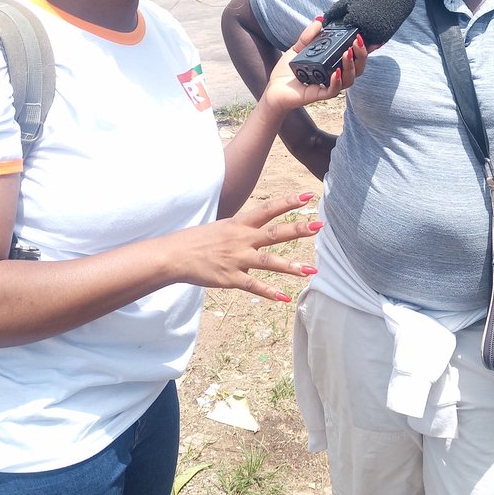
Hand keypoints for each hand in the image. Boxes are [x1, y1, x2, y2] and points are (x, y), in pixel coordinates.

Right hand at [174, 192, 322, 300]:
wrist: (174, 255)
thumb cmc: (198, 240)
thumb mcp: (222, 227)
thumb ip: (243, 228)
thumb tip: (258, 227)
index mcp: (238, 224)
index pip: (268, 209)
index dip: (288, 202)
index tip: (308, 197)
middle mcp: (241, 239)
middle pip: (274, 233)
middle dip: (298, 230)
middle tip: (319, 226)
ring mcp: (236, 259)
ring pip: (268, 261)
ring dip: (291, 266)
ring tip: (311, 270)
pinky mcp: (230, 278)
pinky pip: (253, 286)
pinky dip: (269, 292)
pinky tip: (284, 297)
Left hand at [262, 18, 366, 114]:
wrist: (274, 89)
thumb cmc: (288, 71)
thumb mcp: (298, 48)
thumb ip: (309, 35)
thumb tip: (320, 19)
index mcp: (334, 63)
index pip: (355, 56)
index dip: (368, 49)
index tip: (377, 39)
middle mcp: (336, 75)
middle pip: (358, 68)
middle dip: (362, 54)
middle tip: (357, 41)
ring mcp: (329, 85)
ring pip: (350, 79)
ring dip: (351, 65)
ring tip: (347, 52)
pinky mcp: (320, 95)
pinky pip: (334, 90)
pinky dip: (337, 81)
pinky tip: (337, 71)